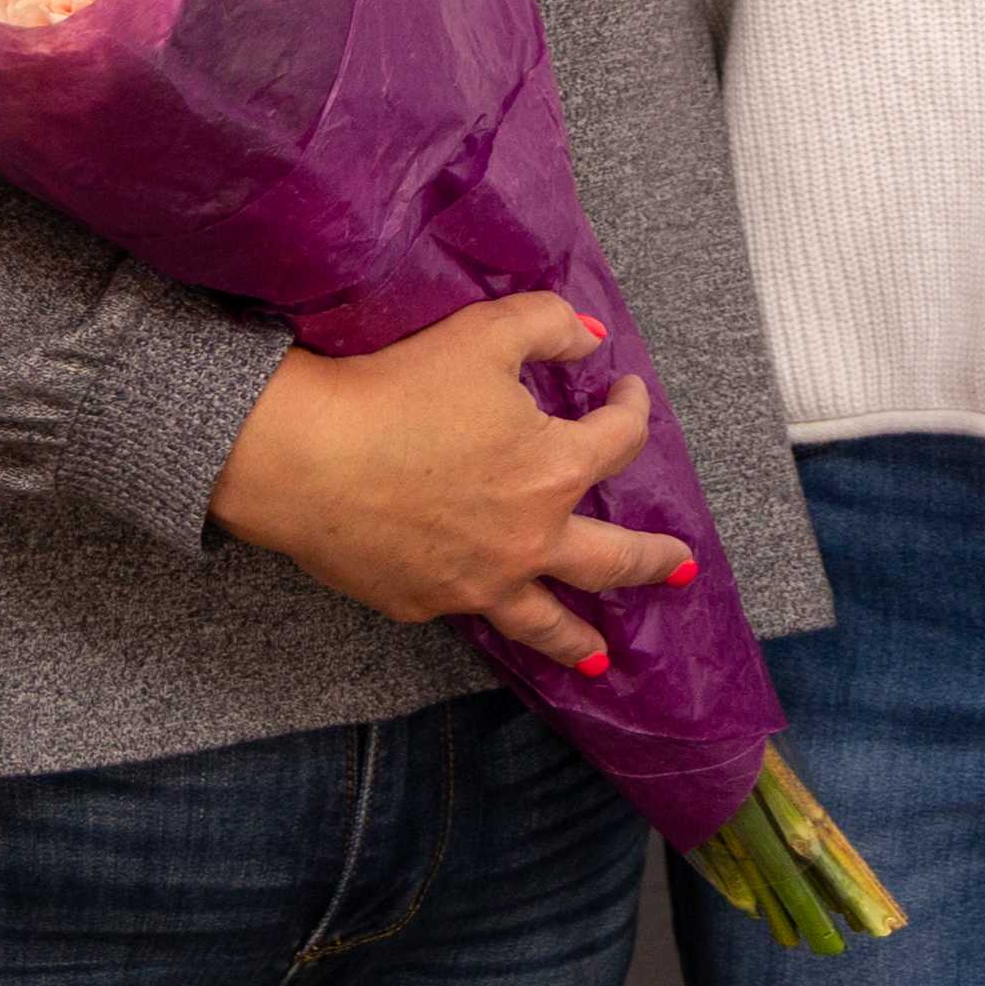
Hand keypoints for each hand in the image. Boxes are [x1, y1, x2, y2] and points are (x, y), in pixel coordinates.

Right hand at [205, 295, 691, 670]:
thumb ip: (548, 326)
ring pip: (545, 622)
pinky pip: (468, 611)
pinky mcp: (424, 603)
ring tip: (599, 660)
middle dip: (654, 562)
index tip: (627, 395)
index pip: (621, 441)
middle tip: (679, 570)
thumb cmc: (398, 388)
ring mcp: (478, 583)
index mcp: (555, 470)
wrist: (305, 457)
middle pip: (613, 561)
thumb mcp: (483, 333)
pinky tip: (488, 612)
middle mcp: (531, 539)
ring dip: (578, 639)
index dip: (632, 410)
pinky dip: (489, 613)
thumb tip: (591, 338)